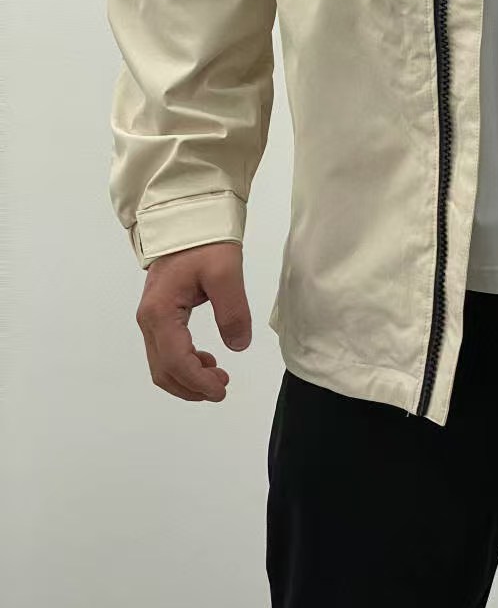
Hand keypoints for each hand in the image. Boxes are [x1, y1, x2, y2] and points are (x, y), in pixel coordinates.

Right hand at [135, 241, 250, 401]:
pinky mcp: (159, 312)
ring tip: (218, 376)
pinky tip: (206, 360)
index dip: (197, 382)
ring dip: (187, 377)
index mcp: (160, 312)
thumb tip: (238, 346)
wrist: (187, 217)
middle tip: (222, 388)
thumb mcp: (225, 273)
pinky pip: (166, 348)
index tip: (221, 390)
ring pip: (162, 363)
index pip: (175, 361)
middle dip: (191, 386)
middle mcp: (148, 319)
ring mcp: (151, 316)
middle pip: (162, 369)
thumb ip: (232, 311)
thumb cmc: (204, 242)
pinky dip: (184, 362)